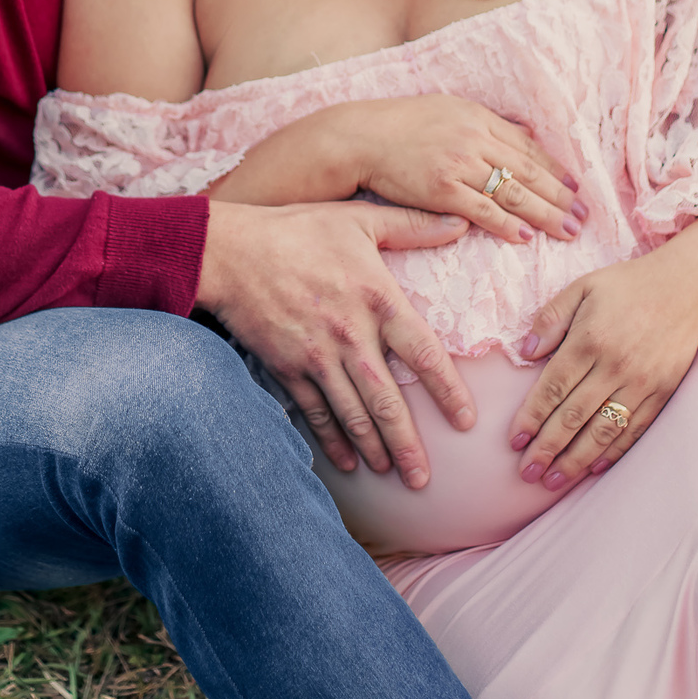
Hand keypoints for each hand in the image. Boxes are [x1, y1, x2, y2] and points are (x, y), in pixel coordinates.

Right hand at [199, 197, 474, 488]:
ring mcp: (317, 357)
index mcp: (378, 300)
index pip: (425, 355)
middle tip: (424, 480)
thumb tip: (462, 222)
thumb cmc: (298, 229)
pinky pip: (316, 413)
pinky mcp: (287, 368)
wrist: (230, 251)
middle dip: (408, 446)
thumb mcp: (360, 218)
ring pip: (353, 415)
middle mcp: (351, 336)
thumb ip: (413, 224)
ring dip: (375, 449)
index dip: (449, 392)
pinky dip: (332, 441)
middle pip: (388, 403)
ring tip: (393, 475)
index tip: (467, 422)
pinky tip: (348, 462)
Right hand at [340, 96, 585, 244]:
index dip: (556, 169)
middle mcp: (473, 138)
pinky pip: (482, 210)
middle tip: (584, 216)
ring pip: (512, 192)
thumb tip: (522, 134)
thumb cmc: (401, 125)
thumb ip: (485, 124)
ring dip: (544, 214)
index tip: (577, 187)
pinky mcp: (441, 189)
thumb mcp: (448, 110)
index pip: (527, 147)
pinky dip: (507, 224)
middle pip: (528, 171)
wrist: (361, 137)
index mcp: (478, 117)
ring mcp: (458, 164)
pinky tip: (525, 236)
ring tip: (567, 231)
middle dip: (560, 196)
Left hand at [506, 215, 697, 491]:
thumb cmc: (628, 286)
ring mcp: (642, 383)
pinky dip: (613, 452)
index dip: (532, 418)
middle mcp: (615, 366)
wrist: (688, 287)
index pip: (553, 388)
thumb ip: (550, 318)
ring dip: (576, 460)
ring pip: (603, 431)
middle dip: (548, 448)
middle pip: (575, 416)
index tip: (514, 442)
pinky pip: (634, 430)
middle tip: (527, 473)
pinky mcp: (663, 392)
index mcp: (589, 339)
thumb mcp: (582, 287)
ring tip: (553, 482)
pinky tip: (594, 468)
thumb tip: (524, 353)